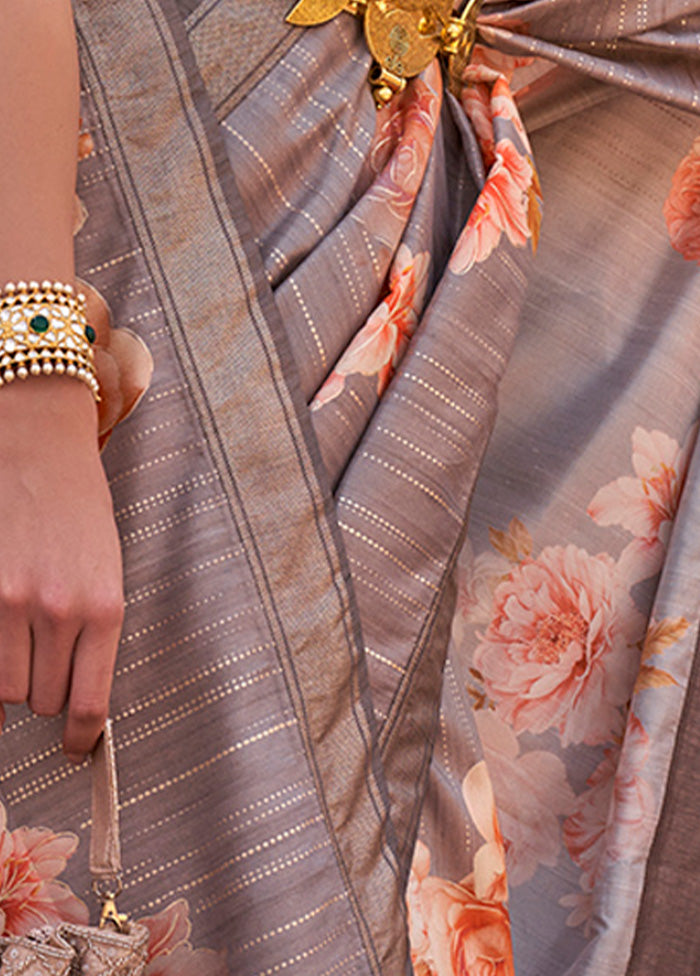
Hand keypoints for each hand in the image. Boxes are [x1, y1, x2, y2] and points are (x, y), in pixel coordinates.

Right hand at [0, 375, 122, 760]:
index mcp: (105, 607)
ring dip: (13, 676)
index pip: (90, 703)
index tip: (76, 749)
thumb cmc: (80, 509)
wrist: (38, 448)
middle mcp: (58, 611)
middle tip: (47, 661)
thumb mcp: (107, 569)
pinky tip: (2, 647)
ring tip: (22, 639)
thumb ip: (94, 630)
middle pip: (44, 700)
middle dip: (47, 690)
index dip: (82, 737)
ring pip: (6, 688)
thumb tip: (76, 694)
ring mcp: (10, 602)